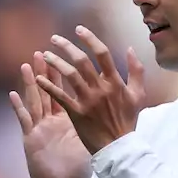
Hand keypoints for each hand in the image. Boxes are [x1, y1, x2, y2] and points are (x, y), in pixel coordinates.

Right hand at [9, 52, 92, 177]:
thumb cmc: (77, 167)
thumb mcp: (92, 141)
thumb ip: (100, 124)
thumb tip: (116, 109)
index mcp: (69, 117)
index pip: (68, 91)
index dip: (67, 74)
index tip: (69, 56)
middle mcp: (53, 119)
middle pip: (49, 90)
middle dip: (47, 71)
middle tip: (43, 52)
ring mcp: (41, 127)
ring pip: (35, 100)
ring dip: (31, 83)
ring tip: (26, 65)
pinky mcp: (32, 138)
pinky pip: (25, 120)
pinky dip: (18, 107)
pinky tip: (12, 95)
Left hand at [38, 27, 145, 154]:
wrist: (119, 147)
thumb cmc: (128, 121)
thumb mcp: (138, 95)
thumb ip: (136, 71)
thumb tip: (130, 49)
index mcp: (115, 82)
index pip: (102, 54)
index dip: (89, 38)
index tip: (78, 29)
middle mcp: (100, 88)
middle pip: (81, 61)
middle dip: (66, 46)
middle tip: (55, 38)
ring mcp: (87, 100)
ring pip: (69, 75)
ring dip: (55, 62)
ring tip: (45, 55)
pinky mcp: (76, 113)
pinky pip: (59, 96)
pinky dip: (48, 86)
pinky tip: (38, 78)